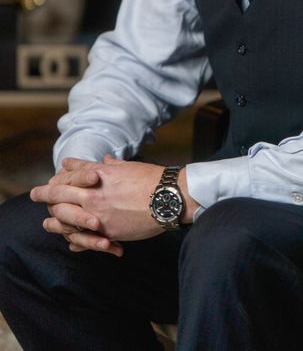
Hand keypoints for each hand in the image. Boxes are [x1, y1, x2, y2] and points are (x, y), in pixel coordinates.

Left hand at [31, 157, 198, 254]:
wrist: (168, 198)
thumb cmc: (151, 179)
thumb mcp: (127, 167)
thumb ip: (108, 165)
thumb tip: (100, 160)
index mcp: (99, 175)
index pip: (70, 175)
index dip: (57, 177)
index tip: (50, 179)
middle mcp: (94, 194)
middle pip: (60, 193)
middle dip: (44, 194)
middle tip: (35, 194)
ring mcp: (98, 214)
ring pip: (65, 218)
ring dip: (54, 220)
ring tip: (47, 222)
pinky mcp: (106, 232)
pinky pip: (83, 238)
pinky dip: (74, 240)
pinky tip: (70, 241)